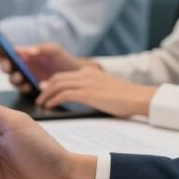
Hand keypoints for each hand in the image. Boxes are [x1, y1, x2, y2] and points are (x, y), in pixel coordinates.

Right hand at [0, 43, 88, 93]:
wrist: (76, 76)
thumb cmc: (64, 60)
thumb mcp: (55, 50)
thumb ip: (42, 48)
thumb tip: (28, 51)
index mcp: (23, 53)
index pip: (5, 50)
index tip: (0, 51)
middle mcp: (21, 65)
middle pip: (6, 65)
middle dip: (5, 66)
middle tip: (9, 67)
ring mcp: (25, 77)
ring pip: (12, 79)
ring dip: (14, 78)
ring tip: (21, 78)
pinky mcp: (31, 88)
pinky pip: (22, 89)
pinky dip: (23, 88)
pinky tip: (29, 86)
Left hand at [37, 67, 156, 116]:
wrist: (138, 97)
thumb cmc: (125, 97)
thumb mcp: (105, 87)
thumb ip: (92, 88)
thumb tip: (82, 96)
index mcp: (89, 72)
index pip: (65, 74)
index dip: (52, 82)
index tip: (45, 88)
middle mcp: (86, 74)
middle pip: (58, 78)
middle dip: (46, 88)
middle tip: (40, 97)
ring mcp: (86, 83)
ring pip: (58, 85)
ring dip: (47, 95)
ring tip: (42, 104)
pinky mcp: (88, 93)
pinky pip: (64, 95)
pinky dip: (54, 100)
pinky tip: (50, 106)